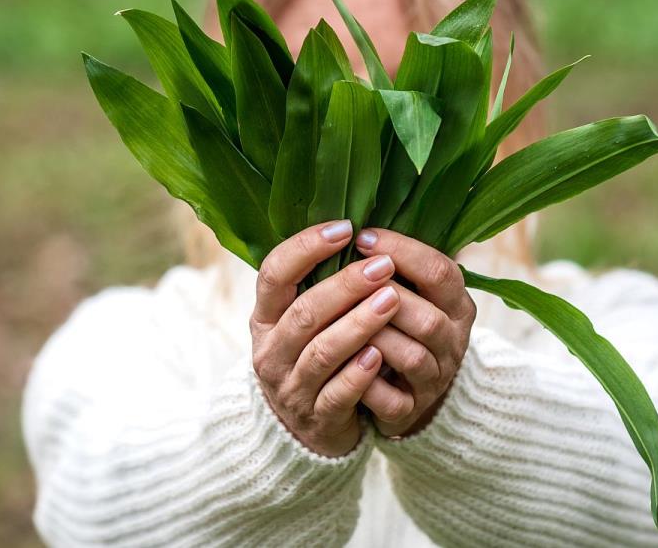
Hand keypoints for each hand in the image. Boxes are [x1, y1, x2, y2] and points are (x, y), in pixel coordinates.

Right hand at [250, 220, 400, 456]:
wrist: (307, 430)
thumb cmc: (313, 357)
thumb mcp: (303, 322)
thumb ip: (320, 283)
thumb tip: (360, 228)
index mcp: (266, 318)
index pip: (274, 273)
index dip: (306, 248)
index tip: (345, 228)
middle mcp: (271, 351)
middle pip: (304, 312)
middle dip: (345, 286)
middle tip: (383, 265)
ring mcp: (292, 388)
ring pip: (322, 352)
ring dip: (359, 324)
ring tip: (392, 300)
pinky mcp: (317, 418)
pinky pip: (338, 394)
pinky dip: (359, 374)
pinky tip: (380, 355)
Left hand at [353, 228, 476, 437]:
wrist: (407, 391)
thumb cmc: (398, 325)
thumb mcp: (410, 289)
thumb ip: (394, 262)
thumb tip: (353, 220)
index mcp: (455, 303)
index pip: (440, 271)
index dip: (402, 251)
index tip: (361, 237)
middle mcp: (452, 340)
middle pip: (429, 317)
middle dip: (384, 296)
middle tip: (348, 279)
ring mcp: (435, 378)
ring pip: (411, 355)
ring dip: (373, 335)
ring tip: (340, 319)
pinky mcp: (412, 410)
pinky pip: (393, 400)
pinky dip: (367, 384)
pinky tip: (343, 366)